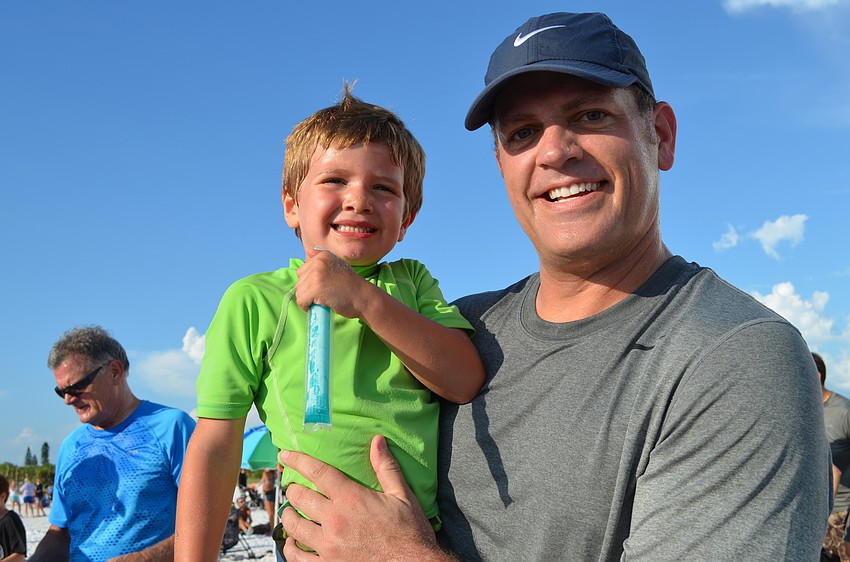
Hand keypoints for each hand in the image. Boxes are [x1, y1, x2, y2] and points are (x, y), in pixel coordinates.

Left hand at [279, 435, 447, 561]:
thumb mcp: (402, 495)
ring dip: (288, 515)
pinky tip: (293, 542)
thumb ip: (386, 467)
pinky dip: (290, 548)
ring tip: (290, 511)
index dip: (298, 460)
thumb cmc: (410, 532)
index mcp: (351, 498)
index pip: (317, 472)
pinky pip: (297, 558)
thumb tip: (377, 441)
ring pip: (293, 526)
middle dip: (293, 489)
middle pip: (300, 497)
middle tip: (293, 488)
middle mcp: (335, 520)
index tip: (286, 455)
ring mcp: (328, 546)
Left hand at [294, 247, 372, 317]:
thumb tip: (308, 251)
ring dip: (308, 300)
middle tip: (325, 294)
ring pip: (299, 292)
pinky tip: (319, 305)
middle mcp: (318, 262)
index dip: (310, 282)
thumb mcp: (338, 265)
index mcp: (322, 256)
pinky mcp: (315, 288)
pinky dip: (307, 307)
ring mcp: (316, 275)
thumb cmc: (351, 285)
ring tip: (324, 299)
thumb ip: (322, 258)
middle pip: (299, 281)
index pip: (303, 270)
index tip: (324, 286)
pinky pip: (301, 301)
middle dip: (308, 291)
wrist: (363, 297)